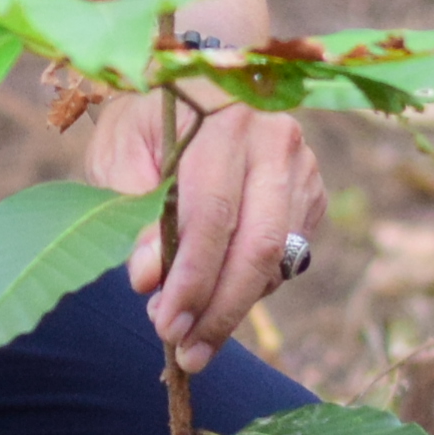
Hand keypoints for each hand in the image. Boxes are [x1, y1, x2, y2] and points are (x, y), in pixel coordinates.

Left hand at [92, 91, 326, 374]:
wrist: (199, 82)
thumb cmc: (147, 120)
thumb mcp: (120, 151)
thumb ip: (133, 210)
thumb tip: (147, 277)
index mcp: (225, 121)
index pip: (213, 214)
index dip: (190, 276)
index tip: (163, 322)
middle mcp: (276, 141)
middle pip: (258, 245)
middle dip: (219, 309)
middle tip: (185, 352)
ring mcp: (302, 168)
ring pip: (278, 259)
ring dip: (235, 309)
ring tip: (194, 341)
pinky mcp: (313, 194)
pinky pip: (289, 258)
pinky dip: (253, 290)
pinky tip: (218, 302)